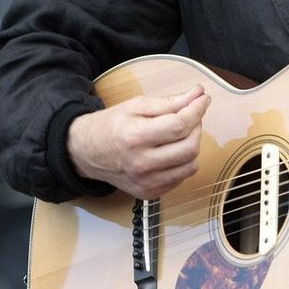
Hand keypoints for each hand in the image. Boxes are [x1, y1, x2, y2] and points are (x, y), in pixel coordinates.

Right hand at [67, 87, 209, 198]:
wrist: (85, 153)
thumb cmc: (111, 125)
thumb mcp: (136, 106)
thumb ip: (170, 102)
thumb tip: (198, 94)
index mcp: (135, 137)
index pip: (179, 125)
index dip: (197, 110)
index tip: (203, 99)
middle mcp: (141, 164)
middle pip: (190, 147)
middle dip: (197, 127)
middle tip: (190, 116)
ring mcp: (146, 183)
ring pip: (191, 165)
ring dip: (193, 145)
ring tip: (181, 134)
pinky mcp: (150, 194)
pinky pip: (181, 177)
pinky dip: (183, 161)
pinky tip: (171, 150)